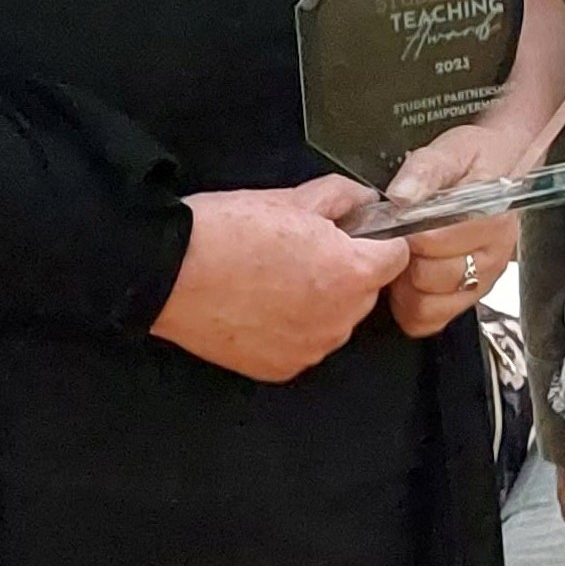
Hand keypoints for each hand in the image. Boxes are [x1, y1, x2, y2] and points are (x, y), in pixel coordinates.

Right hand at [148, 177, 408, 381]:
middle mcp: (340, 319)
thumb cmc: (227, 230)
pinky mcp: (281, 368)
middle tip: (301, 252)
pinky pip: (303, 344)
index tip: (353, 235)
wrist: (168, 271)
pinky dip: (290, 329)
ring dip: (318, 303)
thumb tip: (363, 200)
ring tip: (273, 279)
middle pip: (364, 292)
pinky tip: (258, 306)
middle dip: (345, 272)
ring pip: (334, 320)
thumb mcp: (290, 198)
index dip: (375, 241)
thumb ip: (341, 198)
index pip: (396, 257)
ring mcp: (311, 349)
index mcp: (352, 273)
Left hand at [380, 120, 526, 341]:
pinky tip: (411, 282)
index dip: (406, 232)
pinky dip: (412, 307)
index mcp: (490, 218)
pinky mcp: (470, 298)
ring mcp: (483, 280)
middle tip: (400, 239)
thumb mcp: (450, 151)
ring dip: (407, 285)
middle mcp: (493, 254)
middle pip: (430, 276)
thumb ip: (425, 171)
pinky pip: (430, 321)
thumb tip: (404, 196)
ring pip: (429, 304)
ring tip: (406, 259)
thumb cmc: (474, 161)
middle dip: (406, 258)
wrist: (501, 168)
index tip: (400, 220)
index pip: (434, 241)